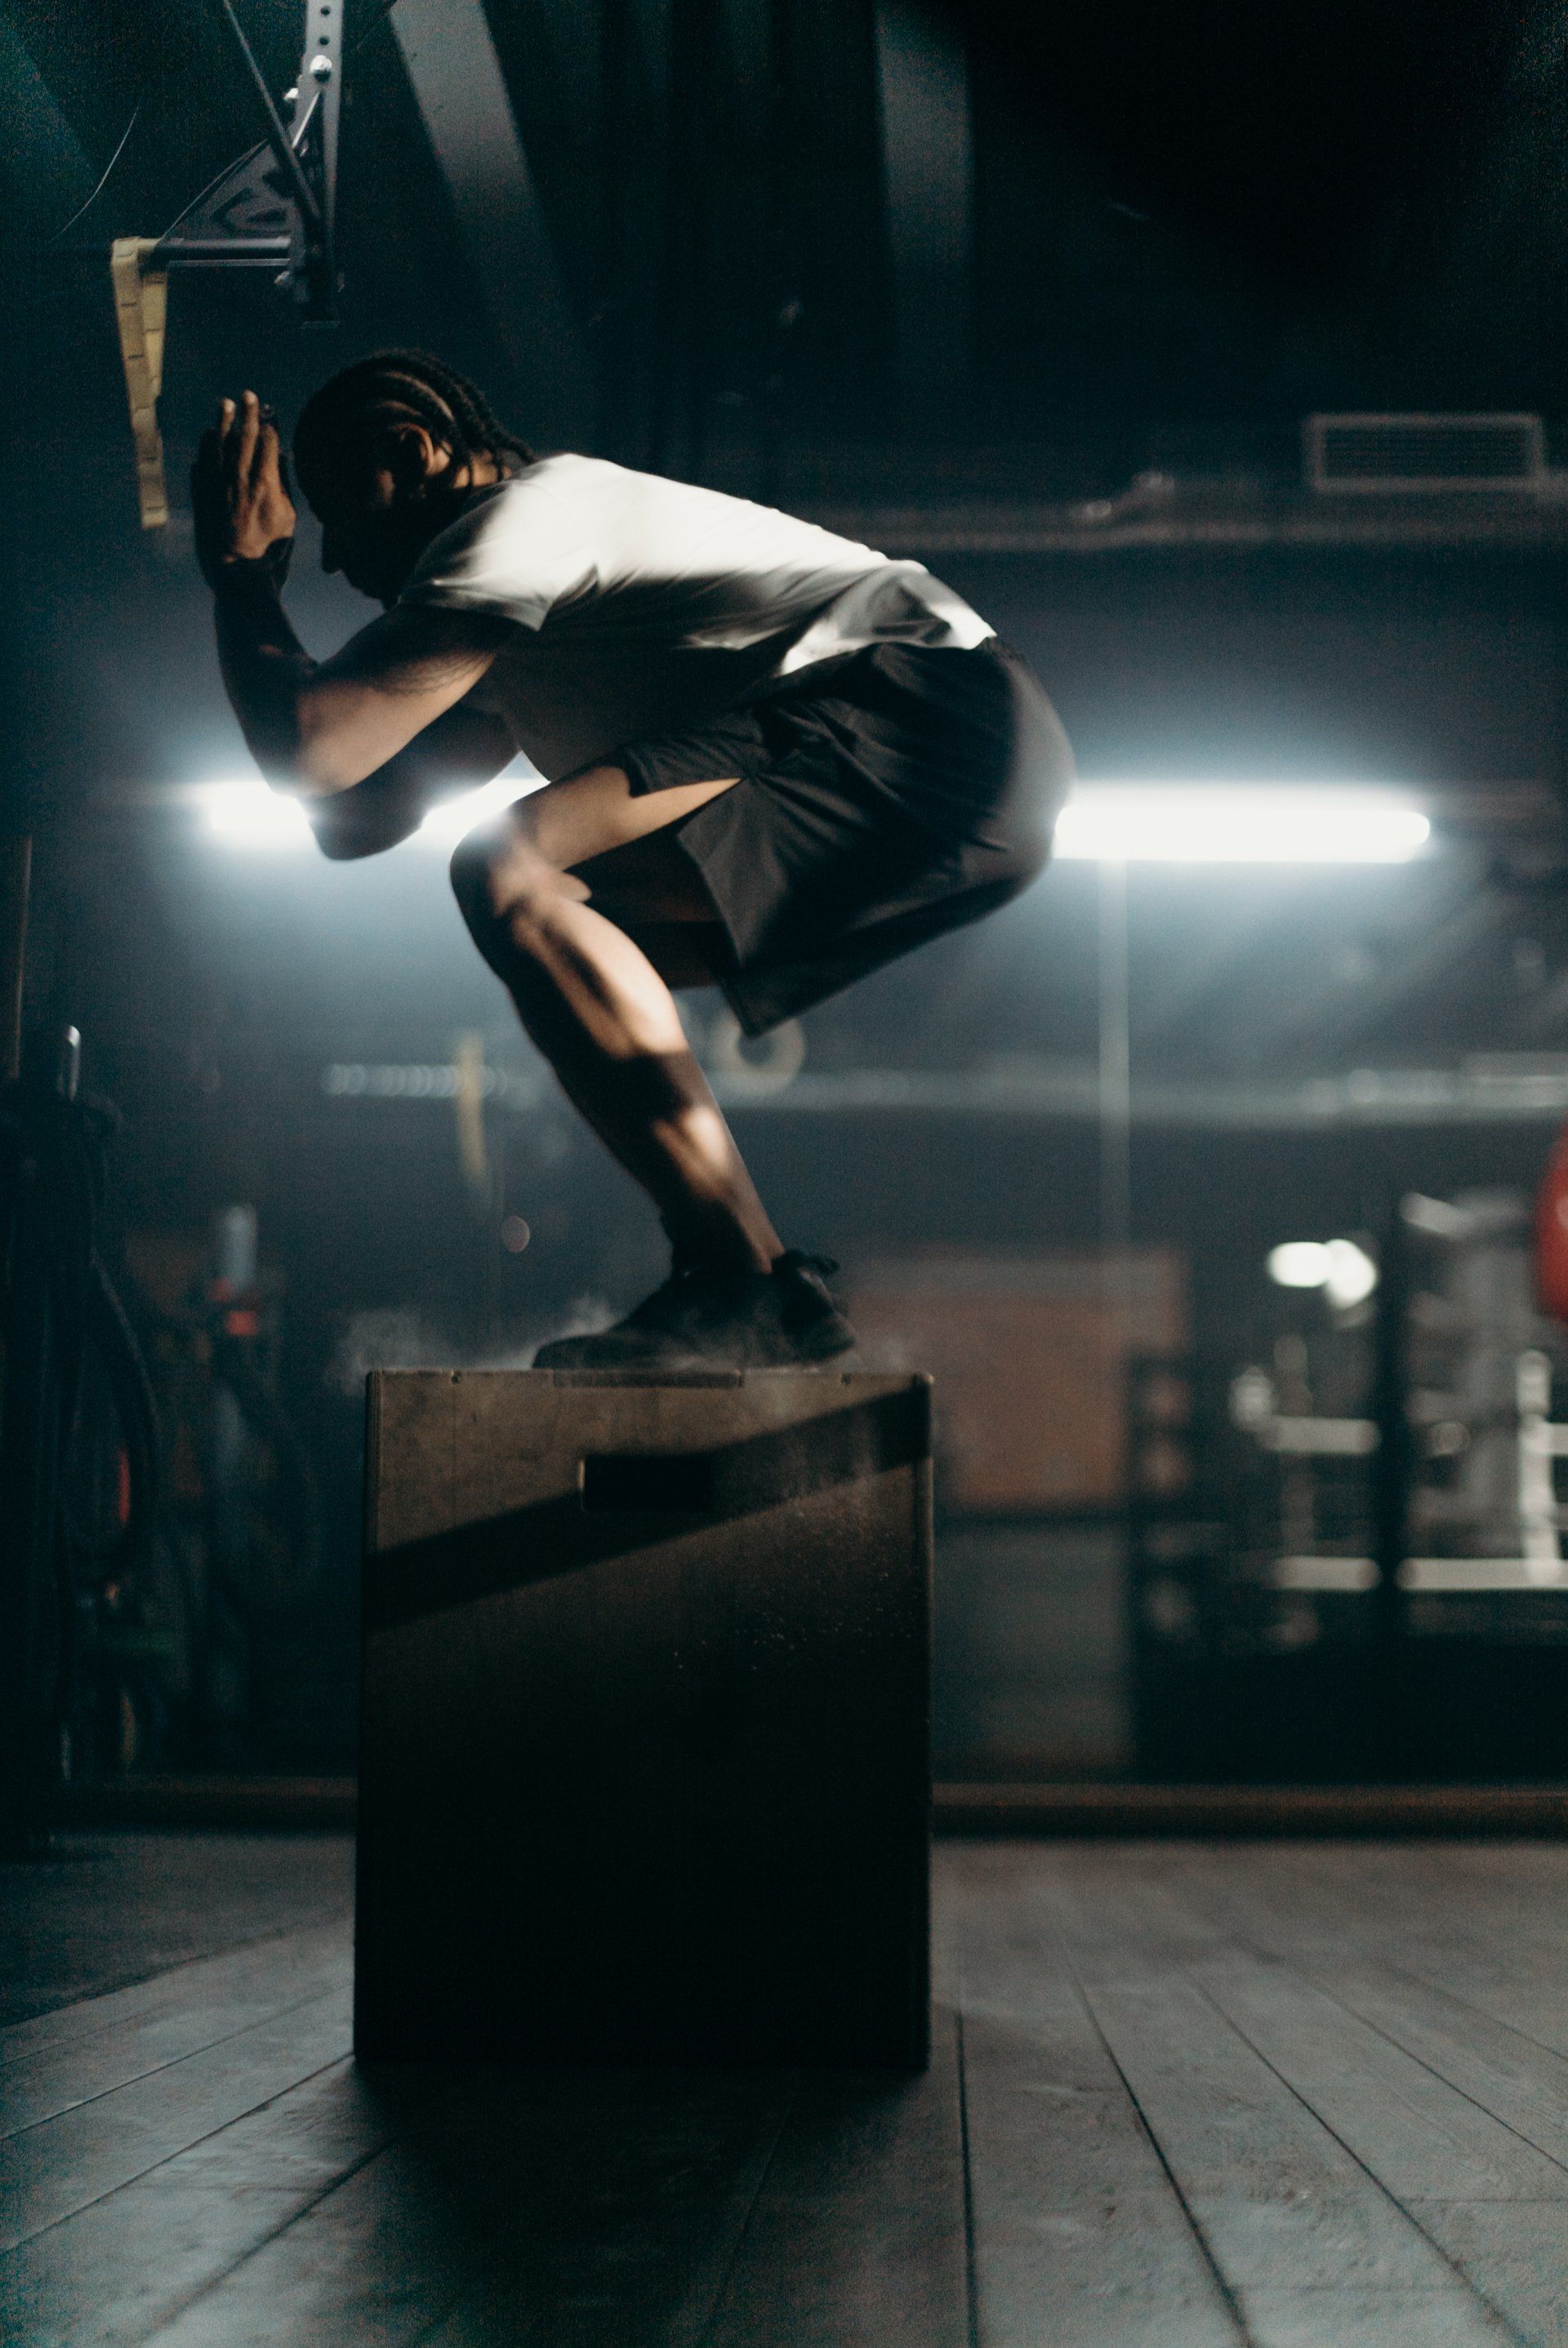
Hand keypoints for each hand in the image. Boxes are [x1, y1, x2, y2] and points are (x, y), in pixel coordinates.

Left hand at [192, 389, 296, 589]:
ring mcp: (217, 485)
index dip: (268, 424)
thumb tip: (281, 459)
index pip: (267, 443)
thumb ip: (284, 487)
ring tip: (224, 404)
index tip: (268, 411)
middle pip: (244, 437)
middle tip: (248, 395)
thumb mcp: (288, 521)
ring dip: (222, 422)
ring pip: (219, 444)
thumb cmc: (269, 553)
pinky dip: (204, 447)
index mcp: (266, 484)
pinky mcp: (201, 495)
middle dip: (248, 413)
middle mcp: (240, 479)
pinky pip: (201, 462)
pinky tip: (206, 435)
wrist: (237, 575)